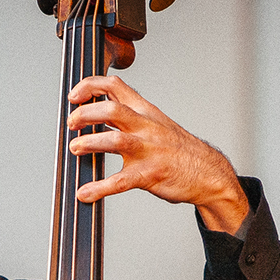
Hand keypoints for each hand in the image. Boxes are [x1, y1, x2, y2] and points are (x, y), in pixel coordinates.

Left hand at [67, 75, 248, 233]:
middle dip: (85, 114)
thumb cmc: (178, 149)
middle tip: (71, 124)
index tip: (73, 96)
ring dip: (90, 142)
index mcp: (145, 111)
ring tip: (75, 149)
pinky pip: (120, 181)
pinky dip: (99, 188)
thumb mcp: (156, 122)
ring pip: (115, 139)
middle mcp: (146, 127)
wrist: (209, 173)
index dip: (89, 86)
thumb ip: (129, 115)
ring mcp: (148, 150)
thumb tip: (95, 113)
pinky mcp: (150, 175)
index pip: (115, 86)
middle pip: (112, 109)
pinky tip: (86, 193)